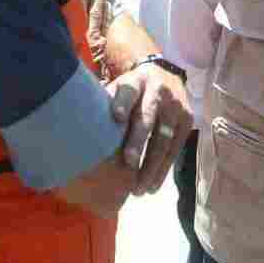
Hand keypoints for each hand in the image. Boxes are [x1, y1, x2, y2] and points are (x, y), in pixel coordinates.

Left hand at [107, 62, 190, 195]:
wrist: (166, 74)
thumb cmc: (133, 90)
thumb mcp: (120, 87)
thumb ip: (105, 104)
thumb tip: (76, 130)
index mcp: (136, 82)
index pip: (128, 92)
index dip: (122, 103)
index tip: (116, 117)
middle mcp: (158, 92)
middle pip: (147, 118)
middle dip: (138, 141)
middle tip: (128, 163)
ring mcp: (176, 107)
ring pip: (163, 139)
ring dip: (151, 166)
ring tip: (138, 189)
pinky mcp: (187, 121)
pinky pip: (174, 149)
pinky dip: (163, 169)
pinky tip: (152, 186)